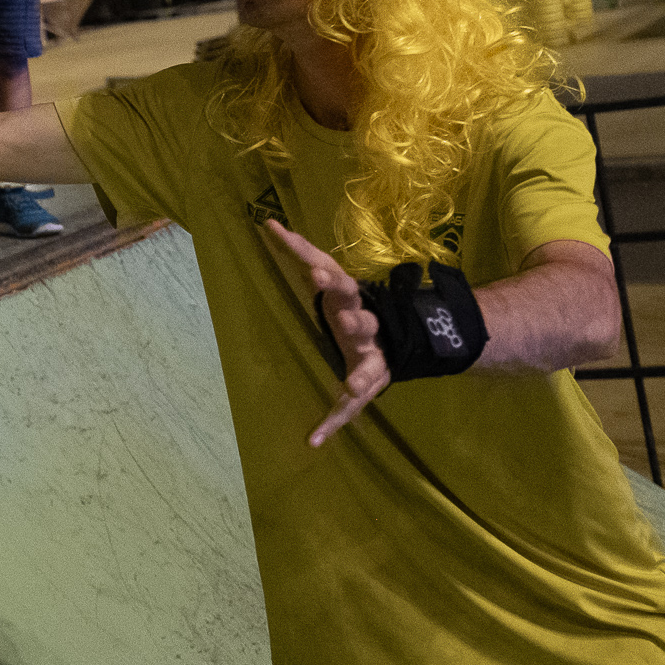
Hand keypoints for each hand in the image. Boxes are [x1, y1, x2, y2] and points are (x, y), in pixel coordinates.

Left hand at [268, 220, 389, 445]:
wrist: (397, 338)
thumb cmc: (348, 305)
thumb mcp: (329, 277)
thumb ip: (300, 252)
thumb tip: (268, 223)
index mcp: (352, 299)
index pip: (340, 284)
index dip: (327, 279)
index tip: (313, 273)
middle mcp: (367, 327)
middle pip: (364, 323)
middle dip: (355, 321)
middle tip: (344, 317)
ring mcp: (371, 358)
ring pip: (370, 366)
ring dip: (360, 376)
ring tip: (351, 384)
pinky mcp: (368, 385)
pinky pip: (350, 409)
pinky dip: (331, 424)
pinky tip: (312, 440)